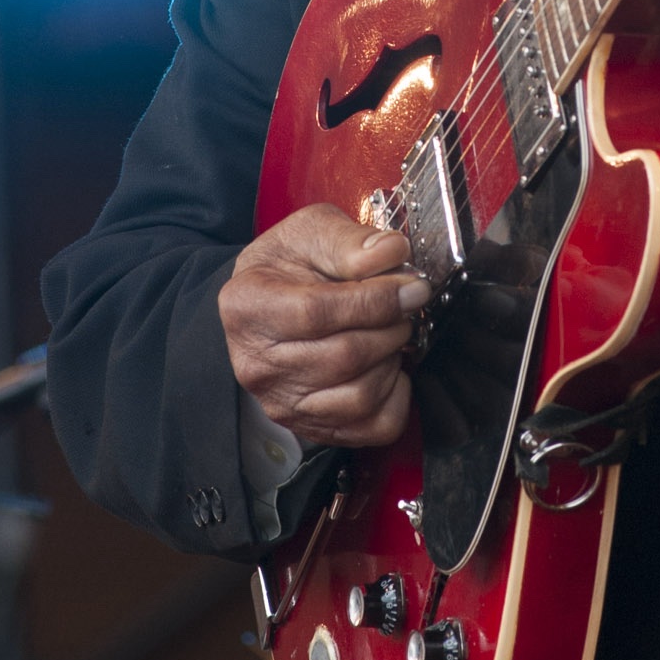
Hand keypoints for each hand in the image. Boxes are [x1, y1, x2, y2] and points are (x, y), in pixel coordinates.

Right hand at [218, 204, 427, 446]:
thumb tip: (391, 253)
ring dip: (392, 358)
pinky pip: (373, 426)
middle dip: (391, 326)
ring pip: (360, 395)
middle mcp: (257, 363)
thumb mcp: (309, 232)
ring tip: (388, 331)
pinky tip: (386, 366)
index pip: (318, 311)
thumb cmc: (287, 267)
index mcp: (248, 305)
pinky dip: (395, 396)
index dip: (375, 300)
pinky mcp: (310, 427)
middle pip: (344, 356)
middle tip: (404, 304)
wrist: (265, 300)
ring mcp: (282, 402)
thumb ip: (350, 241)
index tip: (411, 286)